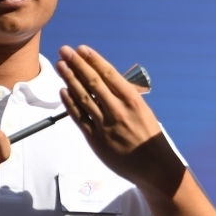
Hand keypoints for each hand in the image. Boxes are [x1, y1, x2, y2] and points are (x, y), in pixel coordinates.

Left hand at [56, 45, 181, 193]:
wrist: (155, 167)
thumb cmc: (150, 138)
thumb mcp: (144, 112)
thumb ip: (126, 98)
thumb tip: (108, 83)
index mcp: (132, 100)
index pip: (109, 74)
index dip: (93, 60)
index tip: (82, 49)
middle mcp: (118, 110)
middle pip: (92, 82)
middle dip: (76, 64)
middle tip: (65, 50)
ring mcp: (105, 125)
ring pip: (82, 97)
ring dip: (69, 79)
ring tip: (60, 65)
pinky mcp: (96, 139)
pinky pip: (79, 117)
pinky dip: (70, 103)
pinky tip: (63, 91)